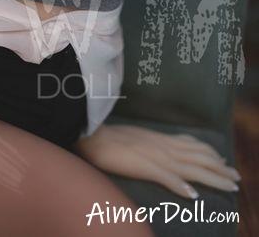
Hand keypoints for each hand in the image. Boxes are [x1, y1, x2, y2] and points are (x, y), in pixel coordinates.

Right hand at [73, 124, 240, 199]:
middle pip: (198, 158)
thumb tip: (168, 146)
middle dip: (220, 168)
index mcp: (160, 140)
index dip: (211, 154)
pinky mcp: (143, 165)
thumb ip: (154, 142)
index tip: (225, 162)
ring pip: (190, 168)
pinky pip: (165, 177)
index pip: (192, 146)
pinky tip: (191, 195)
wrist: (90, 132)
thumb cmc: (110, 136)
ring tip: (228, 186)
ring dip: (211, 177)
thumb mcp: (137, 137)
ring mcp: (154, 156)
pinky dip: (180, 186)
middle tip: (236, 178)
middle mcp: (162, 147)